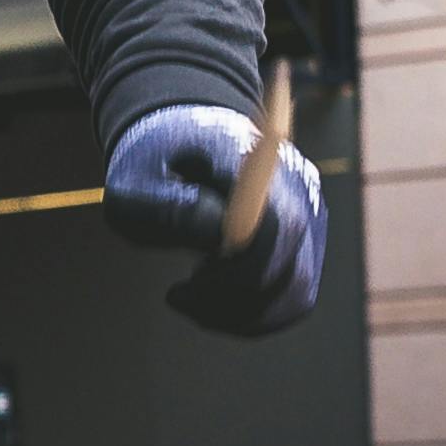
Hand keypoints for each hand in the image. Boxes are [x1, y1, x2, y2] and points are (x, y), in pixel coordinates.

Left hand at [102, 102, 326, 337]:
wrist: (183, 131)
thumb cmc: (155, 158)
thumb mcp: (136, 178)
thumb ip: (168, 207)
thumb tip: (219, 236)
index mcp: (256, 163)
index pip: (273, 231)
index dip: (233, 273)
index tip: (181, 286)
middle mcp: (297, 188)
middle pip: (289, 270)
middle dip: (228, 301)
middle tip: (179, 295)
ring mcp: (309, 215)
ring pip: (296, 293)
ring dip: (241, 315)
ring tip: (193, 299)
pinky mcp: (306, 239)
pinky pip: (296, 295)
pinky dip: (256, 314)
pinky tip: (214, 302)